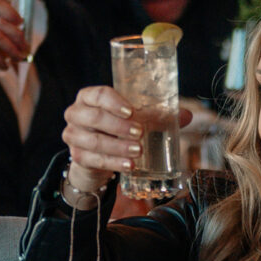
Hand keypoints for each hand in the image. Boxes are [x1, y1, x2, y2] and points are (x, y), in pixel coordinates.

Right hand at [62, 84, 192, 197]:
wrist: (97, 157)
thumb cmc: (117, 129)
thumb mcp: (134, 119)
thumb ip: (157, 116)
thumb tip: (186, 115)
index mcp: (89, 97)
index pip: (97, 94)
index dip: (113, 102)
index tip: (131, 111)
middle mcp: (76, 113)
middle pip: (94, 117)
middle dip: (118, 126)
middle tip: (140, 132)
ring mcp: (73, 135)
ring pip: (94, 140)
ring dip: (117, 146)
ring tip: (138, 151)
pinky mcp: (77, 157)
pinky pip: (95, 160)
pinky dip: (114, 163)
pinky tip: (129, 166)